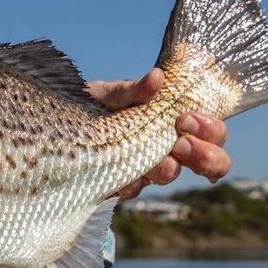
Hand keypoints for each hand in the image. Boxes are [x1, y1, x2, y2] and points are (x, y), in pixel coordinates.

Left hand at [86, 67, 230, 200]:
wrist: (54, 129)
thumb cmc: (91, 106)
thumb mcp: (109, 94)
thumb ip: (133, 89)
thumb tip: (157, 77)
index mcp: (174, 123)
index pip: (213, 132)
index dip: (210, 129)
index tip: (186, 119)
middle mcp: (168, 148)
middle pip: (211, 161)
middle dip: (206, 156)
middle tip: (182, 144)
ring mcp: (147, 169)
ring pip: (172, 175)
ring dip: (169, 170)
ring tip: (159, 164)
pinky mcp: (122, 185)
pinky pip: (133, 190)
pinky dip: (130, 184)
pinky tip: (121, 180)